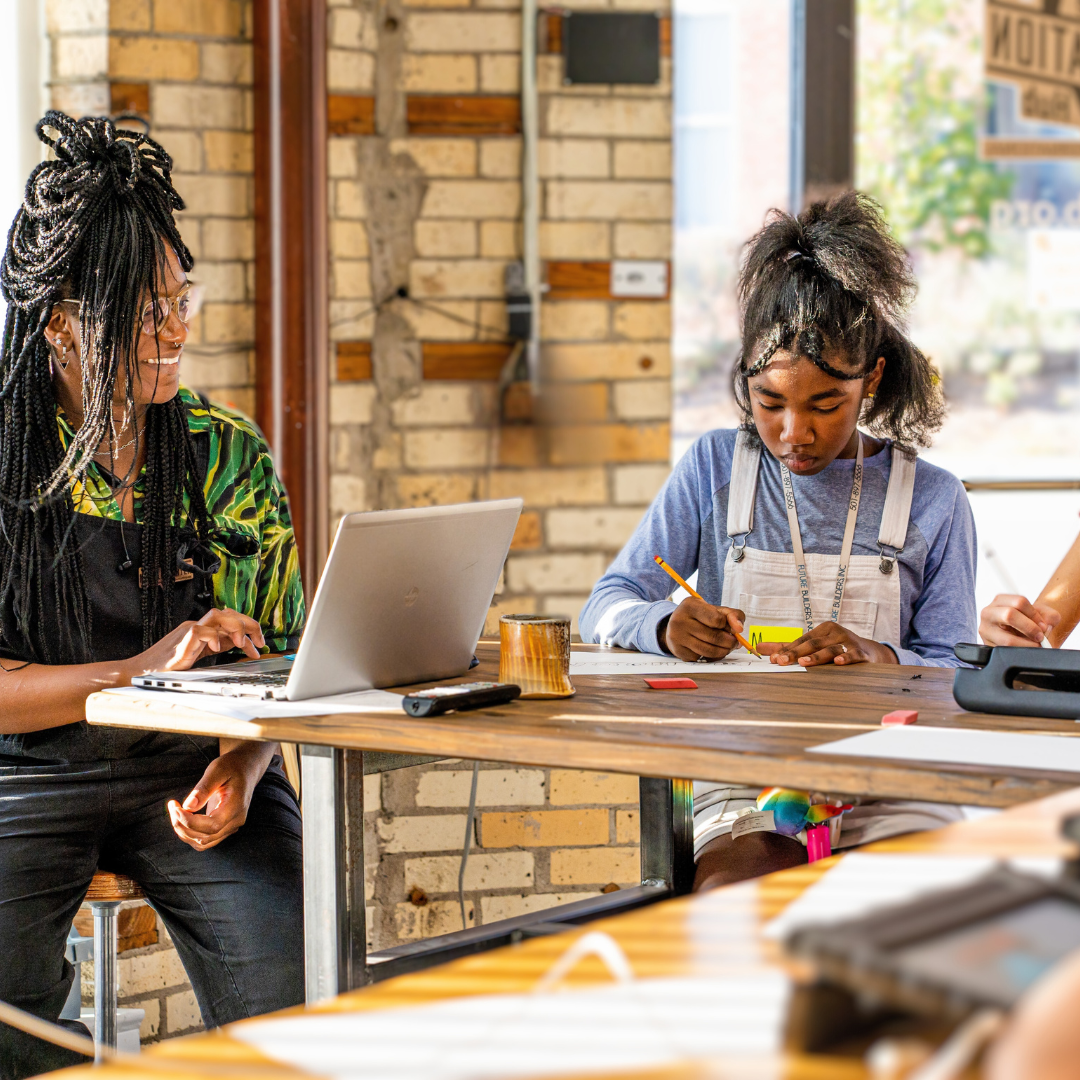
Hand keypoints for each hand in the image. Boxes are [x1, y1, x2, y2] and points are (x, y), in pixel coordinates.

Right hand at [128, 608, 265, 675]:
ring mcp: (188, 632)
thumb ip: (219, 645)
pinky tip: (218, 649)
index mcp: (203, 629)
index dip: (249, 628)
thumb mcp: (201, 655)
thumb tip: (241, 643)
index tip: (260, 644)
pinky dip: (213, 637)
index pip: (231, 619)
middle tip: (260, 642)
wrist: (141, 674)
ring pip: (217, 615)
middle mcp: (197, 626)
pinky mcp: (181, 642)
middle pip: (228, 613)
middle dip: (249, 625)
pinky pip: (200, 631)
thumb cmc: (168, 667)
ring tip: (243, 643)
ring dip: (236, 627)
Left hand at [167, 741, 275, 850]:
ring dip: (184, 832)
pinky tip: (184, 818)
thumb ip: (204, 788)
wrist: (245, 769)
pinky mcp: (225, 828)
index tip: (176, 807)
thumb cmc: (231, 766)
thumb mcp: (217, 770)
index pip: (212, 826)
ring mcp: (231, 827)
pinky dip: (190, 834)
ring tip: (176, 812)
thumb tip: (188, 806)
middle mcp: (236, 821)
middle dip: (183, 826)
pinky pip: (205, 840)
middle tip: (172, 806)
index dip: (190, 822)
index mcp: (236, 806)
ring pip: (203, 843)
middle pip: (206, 838)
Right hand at [664, 598, 746, 660]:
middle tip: (734, 642)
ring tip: (727, 647)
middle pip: (714, 637)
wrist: (676, 625)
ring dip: (723, 651)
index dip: (729, 626)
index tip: (732, 628)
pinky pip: (702, 658)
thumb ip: (732, 615)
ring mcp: (677, 637)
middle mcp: (680, 621)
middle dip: (730, 642)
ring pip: (709, 651)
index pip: (717, 619)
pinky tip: (711, 649)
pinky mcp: (678, 651)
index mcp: (690, 606)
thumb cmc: (699, 616)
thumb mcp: (715, 609)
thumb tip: (739, 628)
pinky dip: (711, 656)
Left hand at [756, 621, 896, 666]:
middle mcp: (835, 633)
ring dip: (816, 657)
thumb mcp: (815, 645)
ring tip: (803, 663)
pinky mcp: (861, 652)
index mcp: (823, 629)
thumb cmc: (837, 648)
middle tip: (781, 661)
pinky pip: (852, 655)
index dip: (787, 649)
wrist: (870, 652)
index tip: (773, 659)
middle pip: (813, 644)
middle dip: (796, 653)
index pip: (802, 640)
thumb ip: (788, 647)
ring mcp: (848, 642)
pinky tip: (838, 663)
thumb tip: (759, 648)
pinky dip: (845, 659)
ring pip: (830, 649)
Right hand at [980, 594, 1060, 646]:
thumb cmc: (1030, 622)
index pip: (1019, 602)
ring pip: (1007, 639)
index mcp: (1001, 600)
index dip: (1035, 615)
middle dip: (1030, 628)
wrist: (1021, 634)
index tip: (1043, 625)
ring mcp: (985, 630)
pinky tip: (1025, 649)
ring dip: (1027, 645)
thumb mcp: (1044, 614)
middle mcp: (988, 612)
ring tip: (1034, 645)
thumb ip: (1050, 616)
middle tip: (1040, 636)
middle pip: (1010, 614)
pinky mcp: (987, 645)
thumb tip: (1045, 628)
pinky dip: (1020, 652)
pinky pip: (1006, 652)